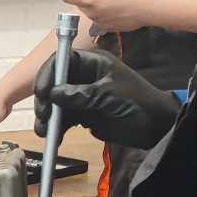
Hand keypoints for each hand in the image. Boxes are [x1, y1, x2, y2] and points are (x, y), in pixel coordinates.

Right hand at [33, 47, 179, 149]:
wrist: (155, 127)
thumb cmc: (137, 102)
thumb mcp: (109, 95)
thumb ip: (81, 95)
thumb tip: (53, 95)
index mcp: (93, 63)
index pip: (63, 60)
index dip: (49, 74)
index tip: (41, 92)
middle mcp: (84, 77)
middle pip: (55, 83)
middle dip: (46, 99)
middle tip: (43, 115)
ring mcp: (83, 96)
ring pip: (57, 103)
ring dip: (49, 117)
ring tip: (45, 131)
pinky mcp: (84, 114)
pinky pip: (65, 118)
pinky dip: (57, 127)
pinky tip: (54, 136)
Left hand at [56, 0, 161, 33]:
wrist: (150, 7)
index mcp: (91, 0)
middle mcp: (93, 14)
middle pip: (79, 3)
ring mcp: (101, 22)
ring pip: (90, 11)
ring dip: (93, 2)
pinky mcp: (110, 28)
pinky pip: (100, 18)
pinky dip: (102, 10)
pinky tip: (116, 4)